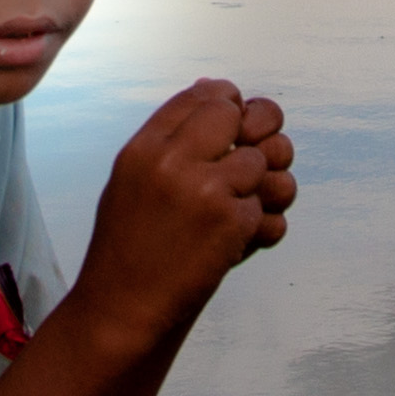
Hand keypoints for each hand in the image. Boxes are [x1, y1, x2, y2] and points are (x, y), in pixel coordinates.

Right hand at [79, 78, 297, 323]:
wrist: (123, 308)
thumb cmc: (129, 246)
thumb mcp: (132, 179)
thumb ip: (170, 135)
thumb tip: (212, 86)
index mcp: (145, 148)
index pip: (204, 96)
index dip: (228, 106)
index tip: (233, 126)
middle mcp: (174, 162)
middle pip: (238, 114)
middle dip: (254, 132)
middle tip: (249, 157)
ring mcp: (206, 191)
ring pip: (264, 160)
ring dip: (262, 185)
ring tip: (241, 205)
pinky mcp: (232, 224)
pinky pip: (270, 209)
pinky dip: (260, 228)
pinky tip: (235, 242)